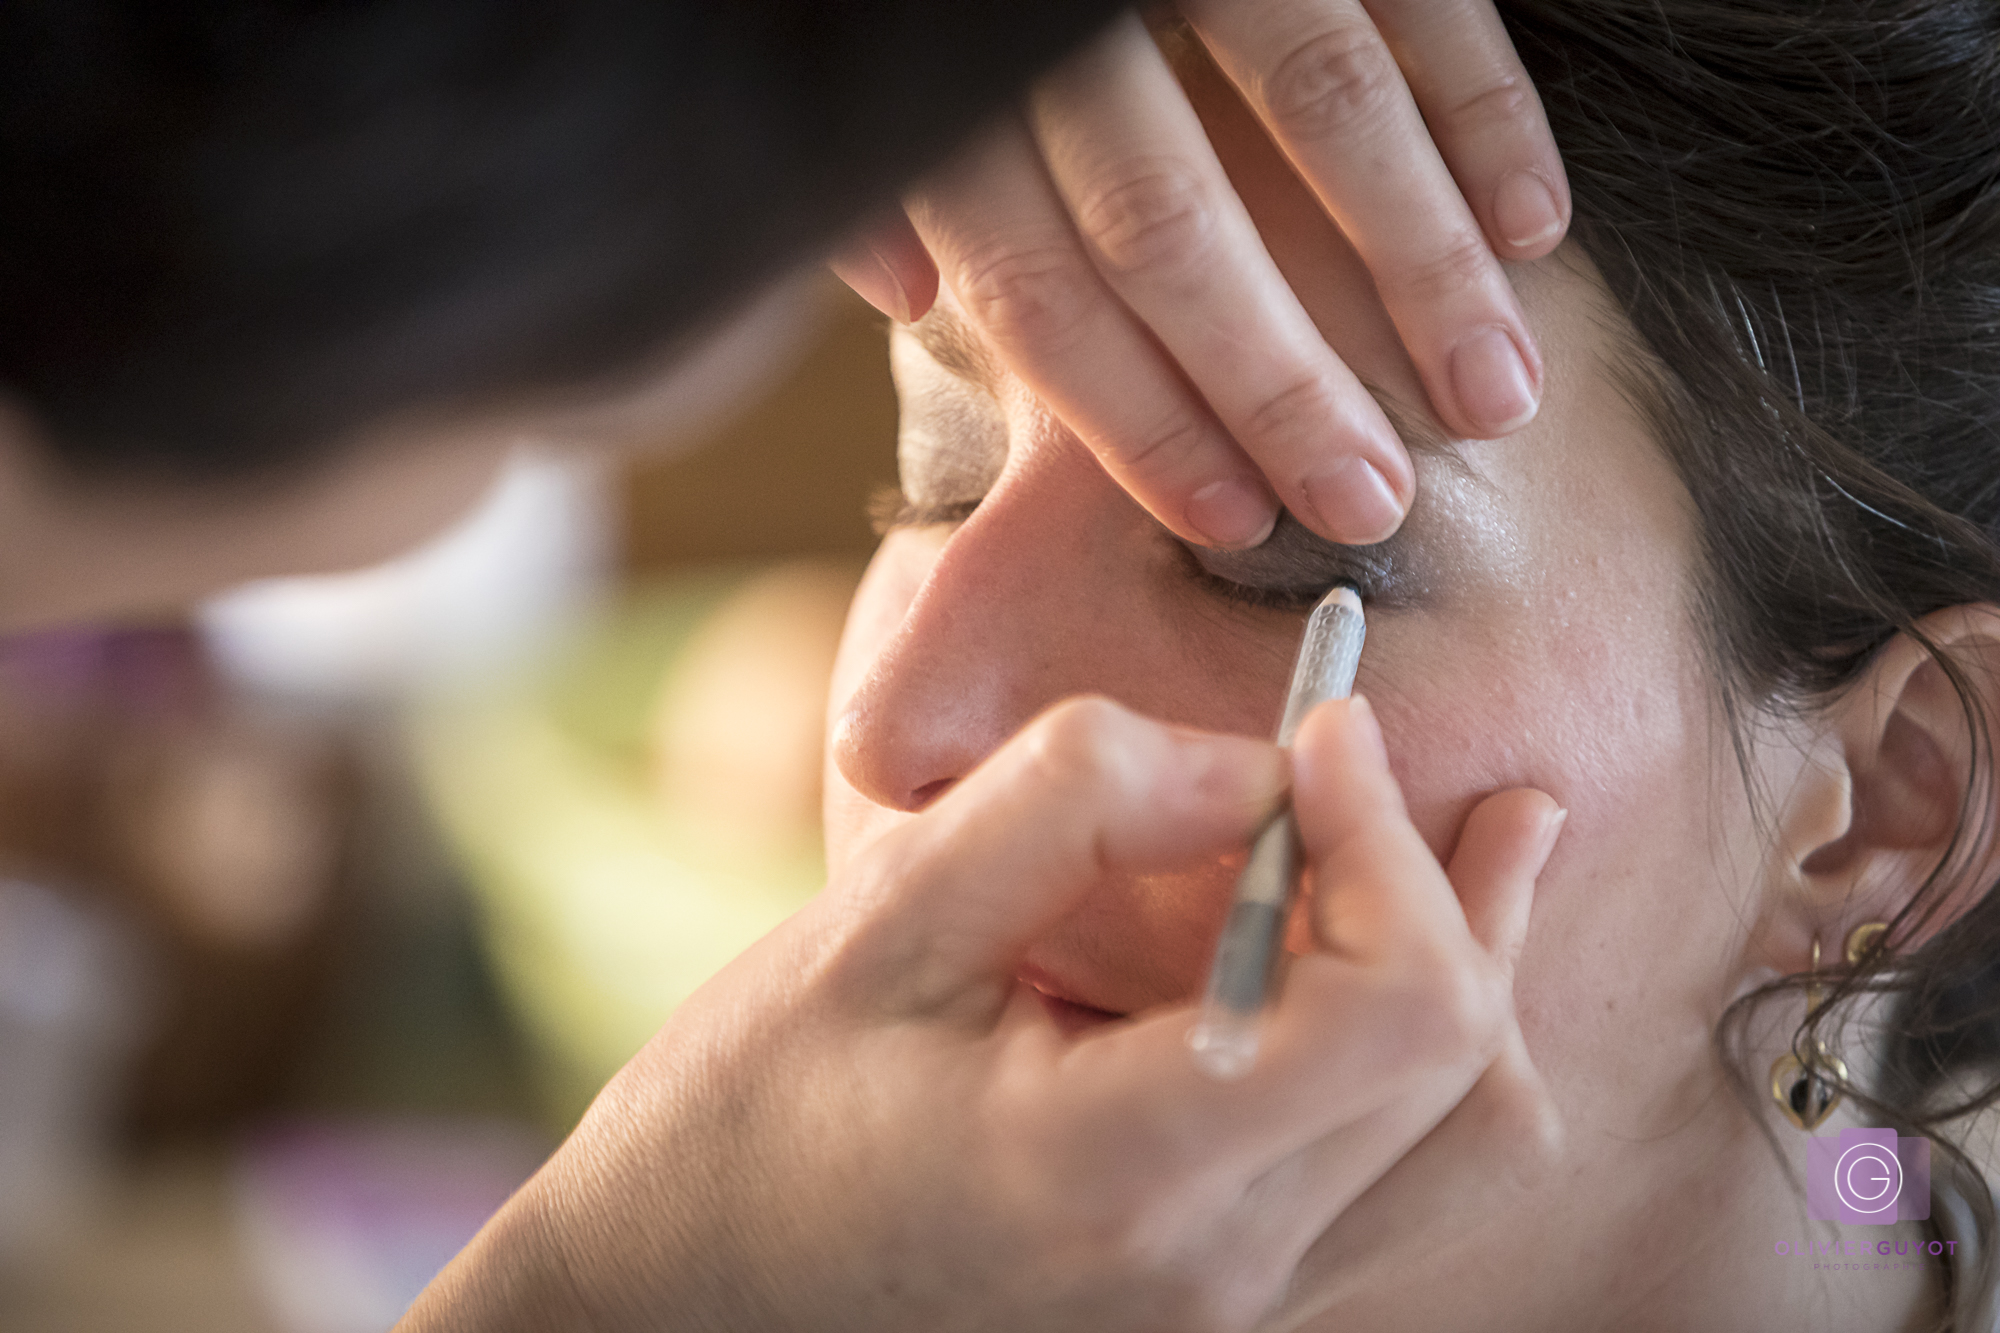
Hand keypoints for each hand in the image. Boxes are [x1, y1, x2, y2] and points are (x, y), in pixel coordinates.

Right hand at [398, 696, 1563, 1331]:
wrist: (683, 1313)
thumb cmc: (747, 1124)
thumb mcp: (875, 930)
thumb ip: (1065, 809)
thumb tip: (1247, 766)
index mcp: (1121, 1173)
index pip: (1396, 1014)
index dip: (1390, 845)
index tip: (1320, 735)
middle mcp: (1214, 1274)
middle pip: (1460, 1075)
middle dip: (1458, 888)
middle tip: (1419, 763)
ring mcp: (1230, 1316)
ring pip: (1461, 1149)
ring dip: (1481, 973)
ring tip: (1499, 847)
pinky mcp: (1220, 1311)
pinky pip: (1391, 1187)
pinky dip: (1424, 1058)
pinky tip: (1390, 966)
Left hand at [834, 2, 1566, 550]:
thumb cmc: (945, 2)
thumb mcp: (871, 76)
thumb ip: (887, 180)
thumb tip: (907, 296)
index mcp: (954, 96)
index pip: (1038, 287)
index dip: (1133, 417)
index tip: (1231, 517)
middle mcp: (1063, 22)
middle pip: (1171, 229)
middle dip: (1279, 385)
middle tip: (1371, 504)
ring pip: (1321, 107)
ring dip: (1421, 268)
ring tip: (1495, 398)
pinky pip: (1416, 1)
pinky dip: (1484, 113)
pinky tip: (1534, 230)